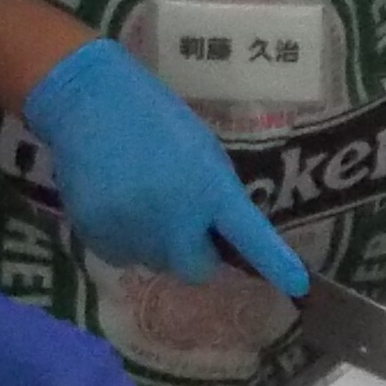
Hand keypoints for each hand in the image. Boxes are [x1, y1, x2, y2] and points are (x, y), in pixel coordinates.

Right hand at [20, 37, 307, 291]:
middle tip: (183, 225)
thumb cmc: (153, 116)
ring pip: (156, 263)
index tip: (297, 284)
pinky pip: (121, 255)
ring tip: (139, 199)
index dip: (274, 263)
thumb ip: (214, 193)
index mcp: (209, 187)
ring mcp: (134, 230)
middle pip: (195, 269)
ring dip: (156, 244)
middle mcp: (175, 217)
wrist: (88, 100)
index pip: (249, 234)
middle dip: (195, 254)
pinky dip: (123, 239)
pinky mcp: (98, 236)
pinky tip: (115, 202)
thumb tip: (219, 232)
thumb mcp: (200, 148)